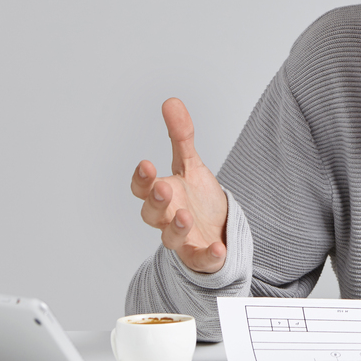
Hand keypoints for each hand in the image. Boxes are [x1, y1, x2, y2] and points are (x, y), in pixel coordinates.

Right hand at [130, 98, 228, 272]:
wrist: (218, 230)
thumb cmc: (197, 198)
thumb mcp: (190, 165)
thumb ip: (181, 137)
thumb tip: (171, 101)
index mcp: (162, 195)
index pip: (142, 188)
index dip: (142, 179)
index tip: (147, 164)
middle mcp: (167, 218)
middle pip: (151, 213)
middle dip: (156, 201)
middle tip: (164, 187)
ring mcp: (182, 239)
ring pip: (171, 237)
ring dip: (177, 227)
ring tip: (186, 215)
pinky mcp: (200, 256)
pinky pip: (201, 259)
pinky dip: (208, 256)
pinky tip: (218, 249)